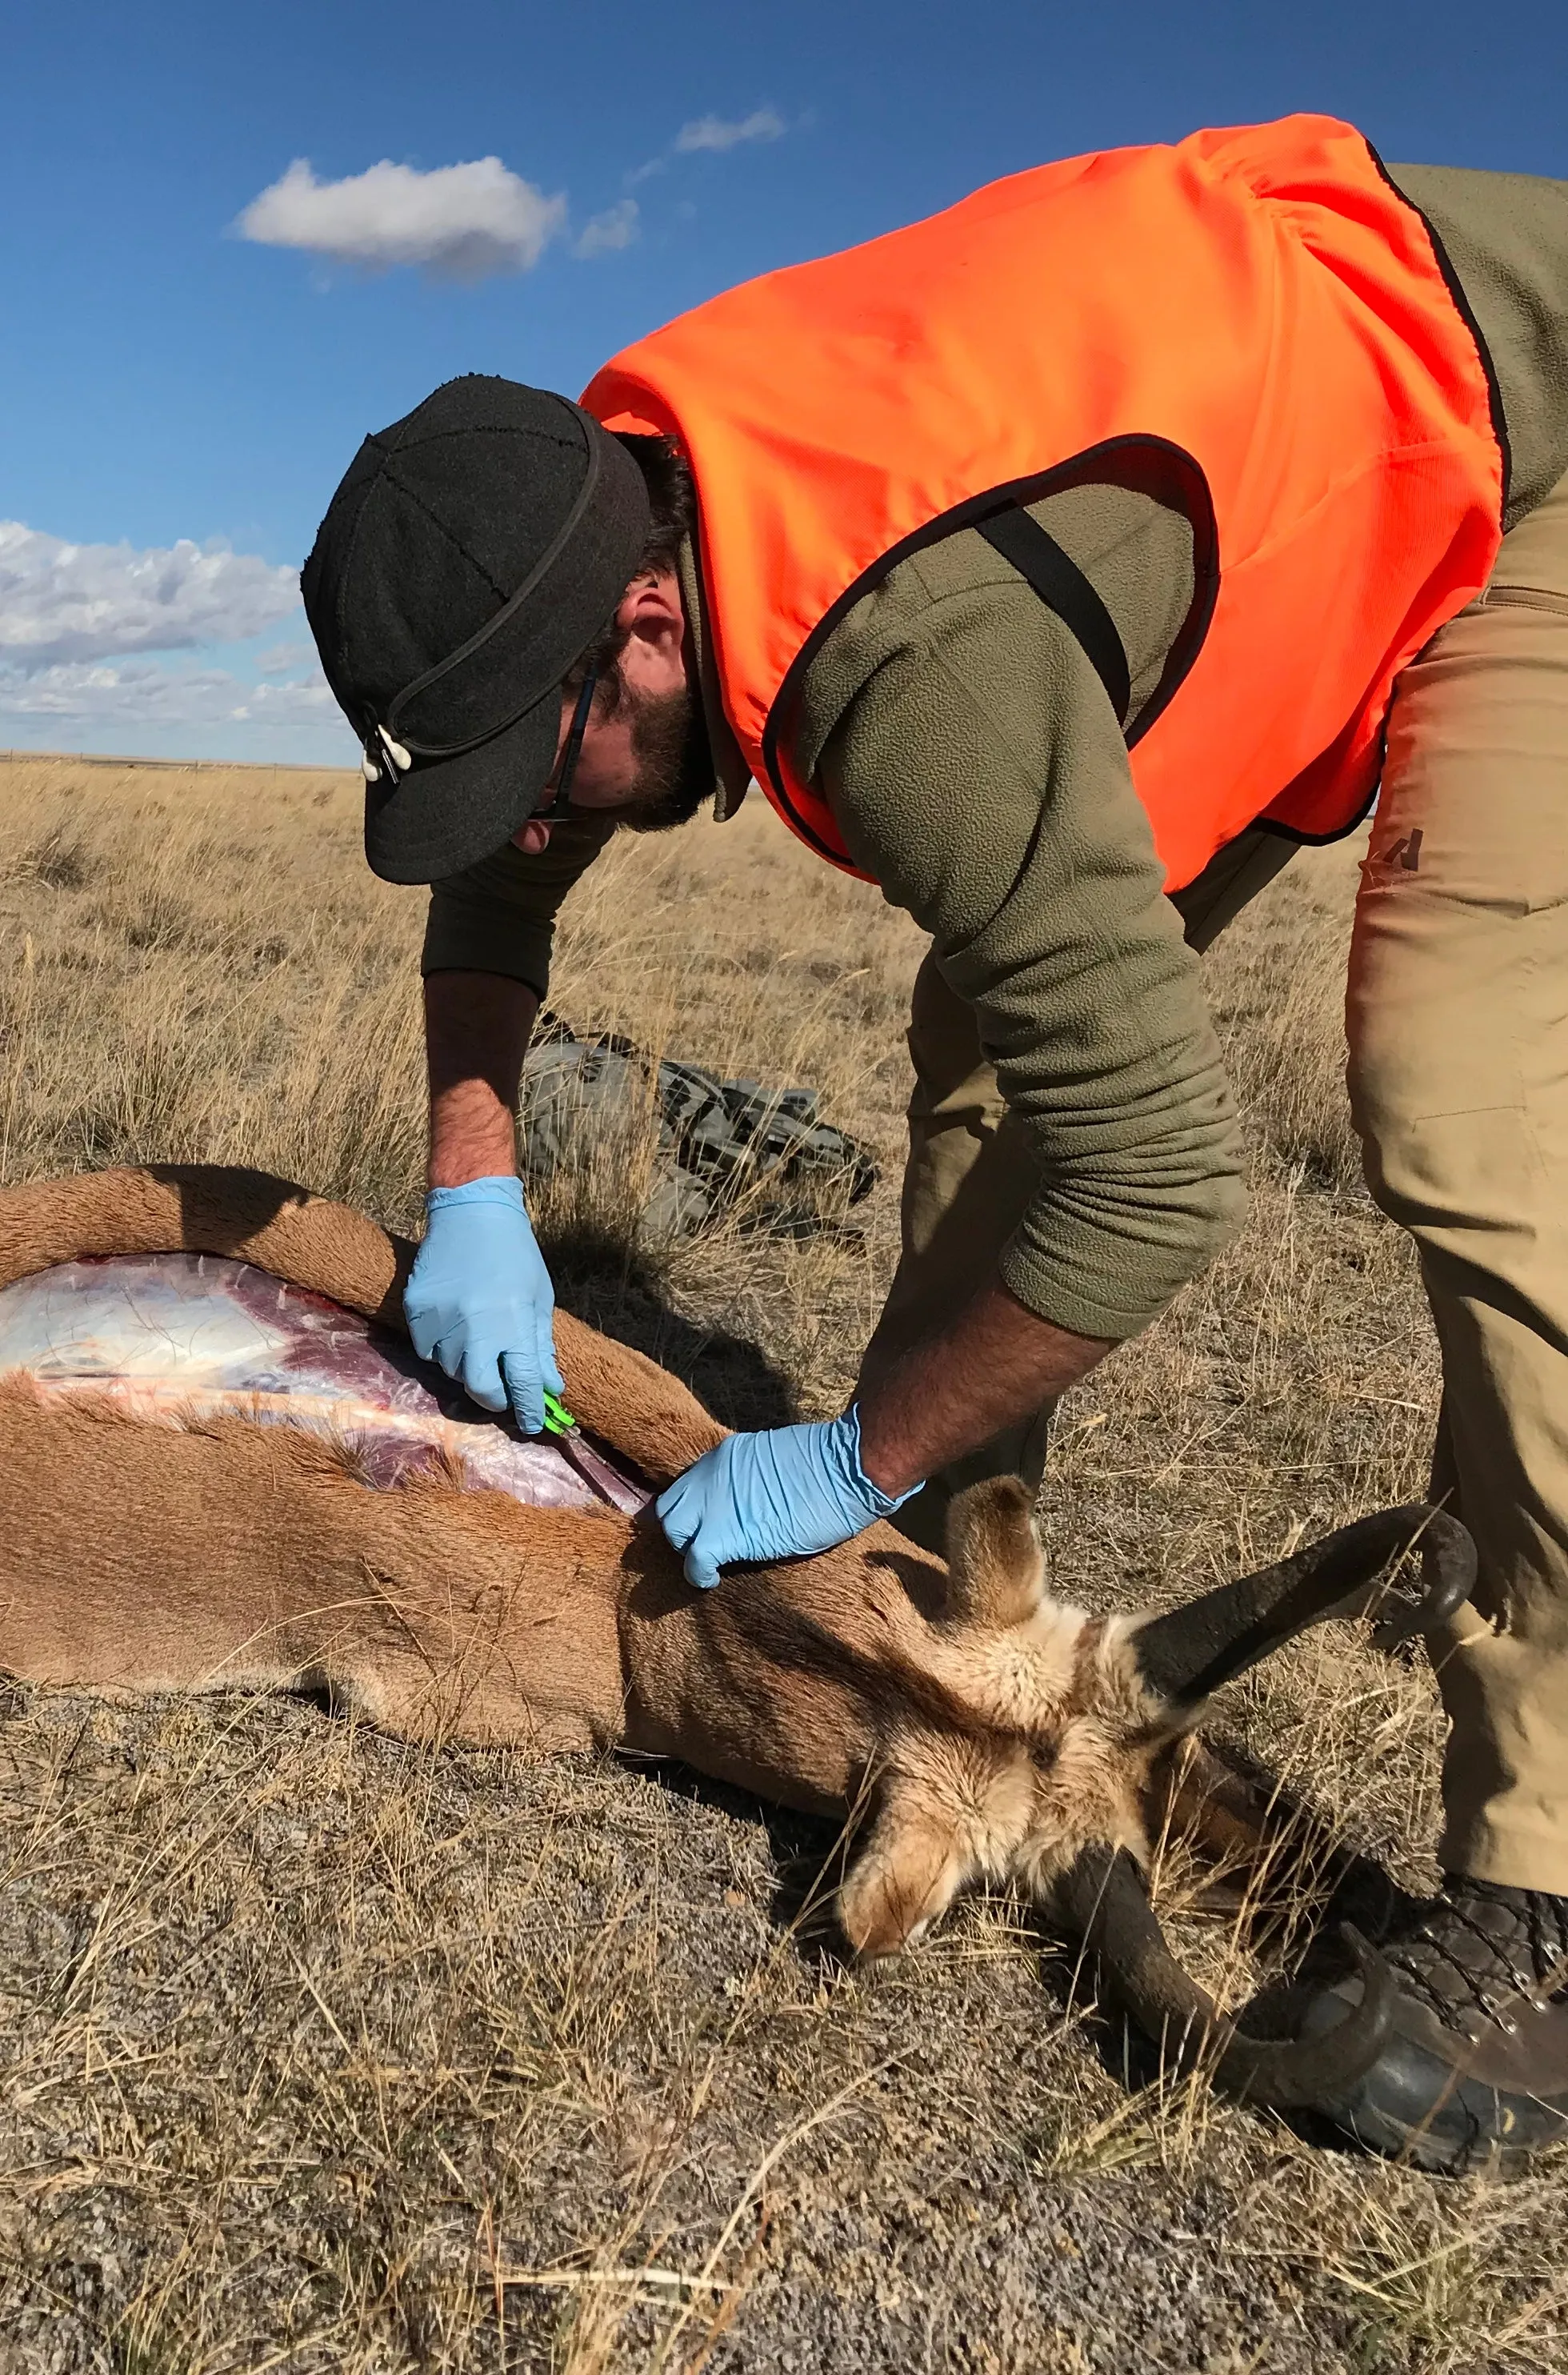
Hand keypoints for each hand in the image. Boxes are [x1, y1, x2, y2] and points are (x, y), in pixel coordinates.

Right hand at [404, 1175, 563, 1432]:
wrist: (471, 1212)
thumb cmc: (514, 1254)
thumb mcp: (538, 1297)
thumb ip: (541, 1345)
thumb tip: (549, 1388)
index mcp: (513, 1323)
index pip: (522, 1383)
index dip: (528, 1409)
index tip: (534, 1424)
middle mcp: (476, 1326)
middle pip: (480, 1389)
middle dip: (493, 1399)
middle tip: (501, 1394)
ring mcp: (443, 1319)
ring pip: (451, 1369)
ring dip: (468, 1367)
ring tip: (478, 1342)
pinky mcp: (417, 1310)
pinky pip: (426, 1349)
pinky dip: (440, 1349)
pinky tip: (453, 1327)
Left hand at [655, 1408, 915, 1589]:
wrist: (847, 1470)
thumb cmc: (829, 1466)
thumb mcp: (775, 1461)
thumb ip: (751, 1477)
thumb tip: (748, 1498)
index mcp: (724, 1456)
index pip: (686, 1486)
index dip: (693, 1510)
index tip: (705, 1524)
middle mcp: (709, 1475)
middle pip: (669, 1507)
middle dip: (682, 1530)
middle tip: (705, 1546)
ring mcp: (713, 1504)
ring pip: (673, 1531)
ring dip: (688, 1550)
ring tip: (712, 1562)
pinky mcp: (723, 1535)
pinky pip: (693, 1562)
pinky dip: (699, 1575)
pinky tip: (713, 1580)